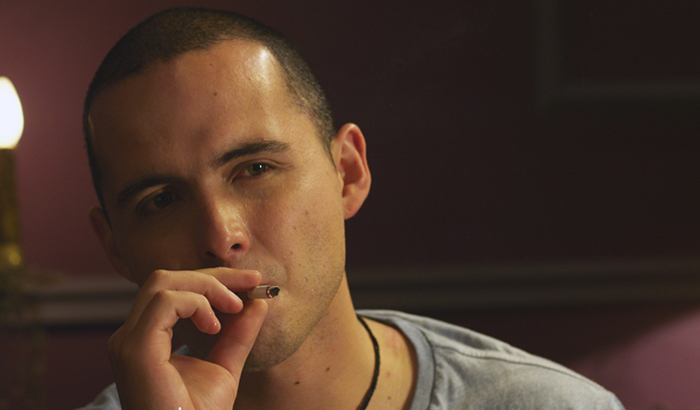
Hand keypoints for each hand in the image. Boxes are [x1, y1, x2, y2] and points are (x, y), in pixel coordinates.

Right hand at [107, 268, 267, 409]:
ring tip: (234, 308)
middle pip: (167, 279)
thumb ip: (238, 334)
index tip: (253, 280)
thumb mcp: (225, 366)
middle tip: (252, 281)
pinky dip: (197, 304)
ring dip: (208, 287)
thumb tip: (257, 301)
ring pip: (163, 283)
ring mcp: (128, 342)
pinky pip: (165, 302)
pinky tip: (214, 327)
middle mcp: (130, 336)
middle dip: (214, 275)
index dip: (214, 279)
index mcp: (145, 338)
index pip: (174, 290)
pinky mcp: (135, 349)